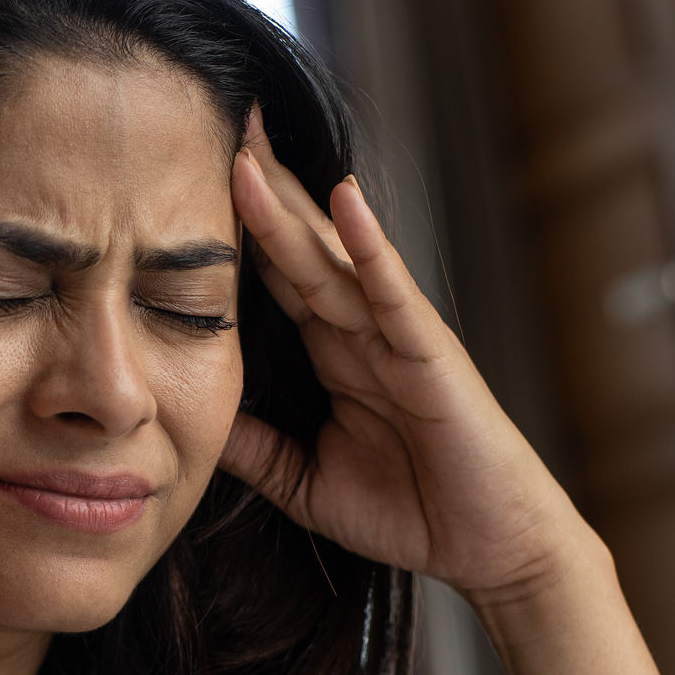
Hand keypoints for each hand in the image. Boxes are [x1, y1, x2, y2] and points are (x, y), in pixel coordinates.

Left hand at [218, 108, 590, 603]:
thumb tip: (188, 420)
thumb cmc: (411, 510)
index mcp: (334, 354)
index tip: (185, 183)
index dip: (235, 233)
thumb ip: (252, 447)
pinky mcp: (431, 354)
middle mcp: (362, 331)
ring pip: (334, 255)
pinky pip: (392, 291)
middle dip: (259, 191)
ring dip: (291, 203)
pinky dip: (370, 245)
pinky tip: (344, 198)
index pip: (275, 279)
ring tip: (250, 147)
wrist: (490, 549)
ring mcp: (398, 336)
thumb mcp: (302, 480)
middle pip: (298, 247)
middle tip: (217, 125)